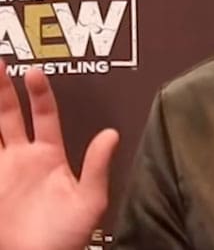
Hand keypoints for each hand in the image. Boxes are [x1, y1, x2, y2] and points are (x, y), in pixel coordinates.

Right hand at [0, 60, 118, 249]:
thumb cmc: (66, 237)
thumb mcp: (89, 201)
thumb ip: (97, 166)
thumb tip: (112, 134)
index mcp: (48, 157)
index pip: (43, 115)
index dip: (39, 93)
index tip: (33, 72)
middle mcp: (22, 159)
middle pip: (7, 115)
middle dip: (1, 90)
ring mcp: (1, 172)